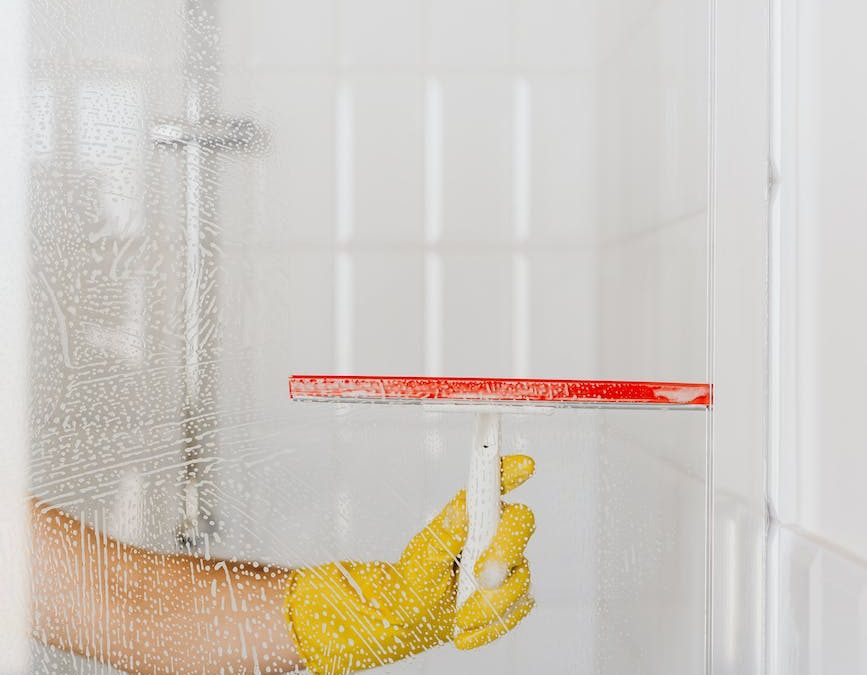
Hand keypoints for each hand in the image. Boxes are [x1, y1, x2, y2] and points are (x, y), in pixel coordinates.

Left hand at [284, 454, 535, 674]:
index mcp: (471, 514)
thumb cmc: (413, 580)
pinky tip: (466, 631)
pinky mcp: (513, 595)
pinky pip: (517, 609)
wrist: (409, 620)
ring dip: (490, 603)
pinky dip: (491, 626)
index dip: (511, 470)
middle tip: (481, 576)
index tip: (524, 464)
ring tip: (460, 616)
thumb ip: (445, 534)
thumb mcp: (422, 556)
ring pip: (521, 576)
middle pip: (521, 525)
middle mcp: (494, 532)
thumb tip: (462, 510)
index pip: (495, 483)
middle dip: (504, 553)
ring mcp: (508, 564)